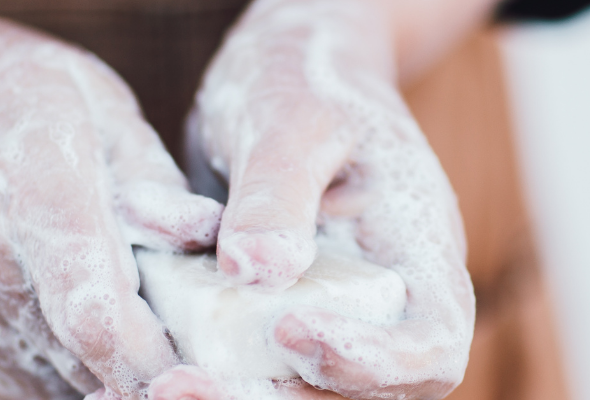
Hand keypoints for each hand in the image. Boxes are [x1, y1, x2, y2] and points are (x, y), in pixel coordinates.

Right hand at [0, 1, 220, 398]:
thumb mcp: (92, 102)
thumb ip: (151, 179)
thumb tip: (210, 240)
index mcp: (32, 200)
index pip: (97, 315)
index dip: (155, 362)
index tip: (211, 373)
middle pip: (86, 366)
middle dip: (156, 382)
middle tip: (211, 372)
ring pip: (60, 387)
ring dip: (118, 386)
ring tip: (169, 356)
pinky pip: (25, 387)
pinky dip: (77, 381)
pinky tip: (113, 355)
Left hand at [188, 0, 475, 396]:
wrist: (279, 75)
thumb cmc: (304, 79)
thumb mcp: (293, 115)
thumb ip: (279, 188)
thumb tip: (255, 269)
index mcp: (419, 250)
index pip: (431, 345)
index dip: (371, 362)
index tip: (288, 329)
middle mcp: (383, 300)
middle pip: (360, 394)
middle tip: (184, 387)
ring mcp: (332, 315)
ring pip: (305, 393)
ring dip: (239, 398)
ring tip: (164, 387)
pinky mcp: (277, 318)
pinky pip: (254, 367)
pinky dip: (212, 376)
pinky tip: (157, 368)